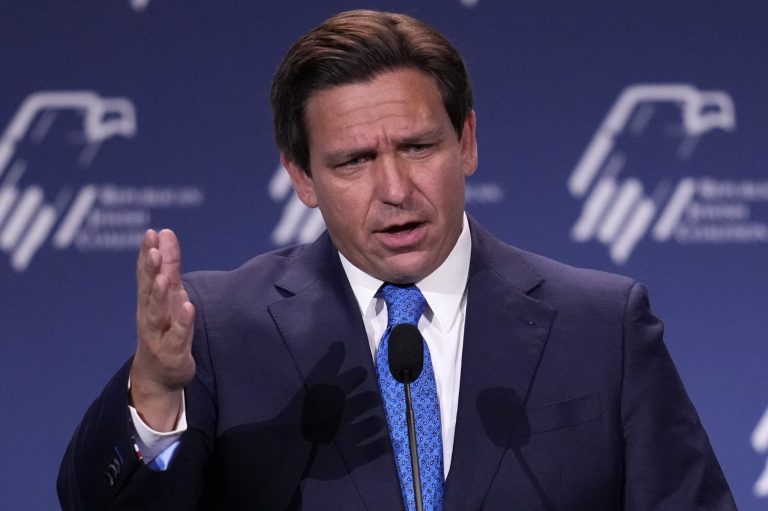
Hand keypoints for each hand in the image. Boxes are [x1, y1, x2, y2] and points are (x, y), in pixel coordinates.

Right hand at [130, 229, 195, 430]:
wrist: (159, 374)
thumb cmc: (163, 327)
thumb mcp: (168, 293)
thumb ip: (168, 264)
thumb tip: (165, 232)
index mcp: (149, 298)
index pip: (147, 272)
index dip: (148, 253)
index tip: (152, 233)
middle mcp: (149, 313)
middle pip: (148, 289)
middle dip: (150, 269)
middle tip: (153, 250)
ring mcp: (158, 334)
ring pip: (156, 312)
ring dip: (159, 294)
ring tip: (163, 277)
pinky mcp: (171, 352)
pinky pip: (176, 336)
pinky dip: (181, 322)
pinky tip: (187, 307)